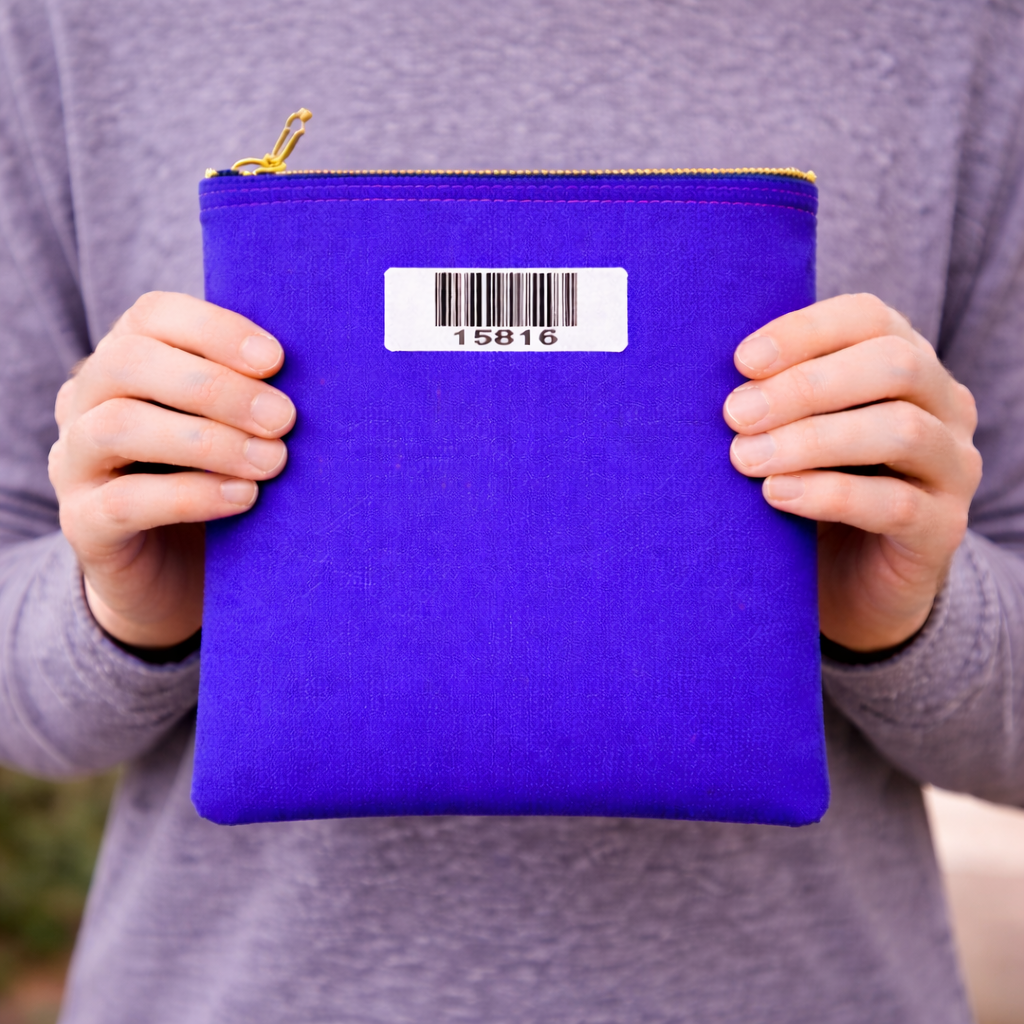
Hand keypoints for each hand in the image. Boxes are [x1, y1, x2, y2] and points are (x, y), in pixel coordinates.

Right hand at [49, 292, 294, 648]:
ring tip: (271, 461)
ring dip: (207, 440)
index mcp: (126, 360)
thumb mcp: (236, 428)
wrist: (176, 573)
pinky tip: (242, 498)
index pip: (153, 316)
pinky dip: (190, 495)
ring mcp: (74, 461)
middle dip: (216, 387)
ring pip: (119, 427)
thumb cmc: (217, 479)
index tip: (276, 360)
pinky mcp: (82, 523)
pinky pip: (124, 501)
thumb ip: (254, 394)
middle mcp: (86, 401)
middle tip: (283, 418)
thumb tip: (318, 372)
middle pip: (129, 362)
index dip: (215, 329)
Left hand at [722, 293, 981, 651]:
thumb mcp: (792, 431)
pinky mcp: (943, 528)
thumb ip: (772, 397)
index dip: (805, 332)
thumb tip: (720, 377)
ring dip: (812, 439)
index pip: (869, 319)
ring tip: (746, 457)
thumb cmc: (809, 486)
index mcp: (906, 364)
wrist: (849, 582)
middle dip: (806, 386)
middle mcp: (944, 405)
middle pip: (895, 365)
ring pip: (900, 431)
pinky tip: (776, 495)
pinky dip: (828, 494)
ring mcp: (953, 466)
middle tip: (736, 414)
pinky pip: (895, 503)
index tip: (742, 360)